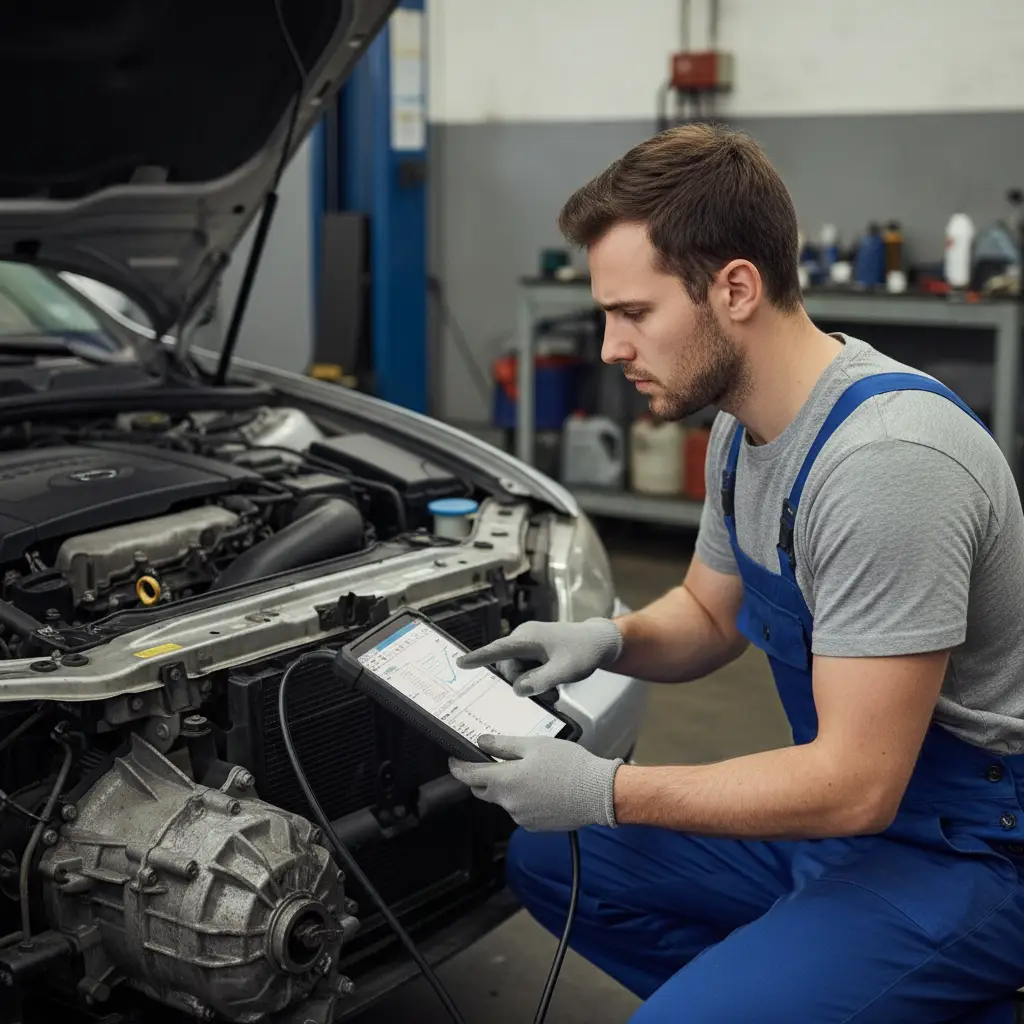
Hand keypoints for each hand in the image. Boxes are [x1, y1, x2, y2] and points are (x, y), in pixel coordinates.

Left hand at [449, 735, 622, 831]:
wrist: (598, 793)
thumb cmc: (569, 765)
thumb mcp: (534, 745)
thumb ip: (503, 744)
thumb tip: (481, 742)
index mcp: (505, 781)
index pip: (469, 776)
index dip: (458, 767)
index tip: (453, 761)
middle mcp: (508, 803)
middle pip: (483, 791)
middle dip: (481, 778)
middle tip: (492, 762)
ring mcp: (521, 818)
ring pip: (504, 800)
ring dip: (508, 788)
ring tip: (531, 773)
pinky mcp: (534, 826)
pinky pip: (520, 810)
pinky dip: (524, 799)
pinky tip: (542, 788)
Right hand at [456, 619, 623, 696]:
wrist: (600, 641)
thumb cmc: (583, 652)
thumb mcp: (564, 671)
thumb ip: (540, 681)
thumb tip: (517, 689)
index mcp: (527, 639)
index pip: (497, 650)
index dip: (478, 658)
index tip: (460, 663)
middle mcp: (523, 638)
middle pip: (509, 669)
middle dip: (524, 685)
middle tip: (549, 696)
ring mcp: (528, 643)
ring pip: (518, 672)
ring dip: (532, 685)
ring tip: (554, 693)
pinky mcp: (535, 650)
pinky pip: (526, 669)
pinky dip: (537, 680)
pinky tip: (553, 687)